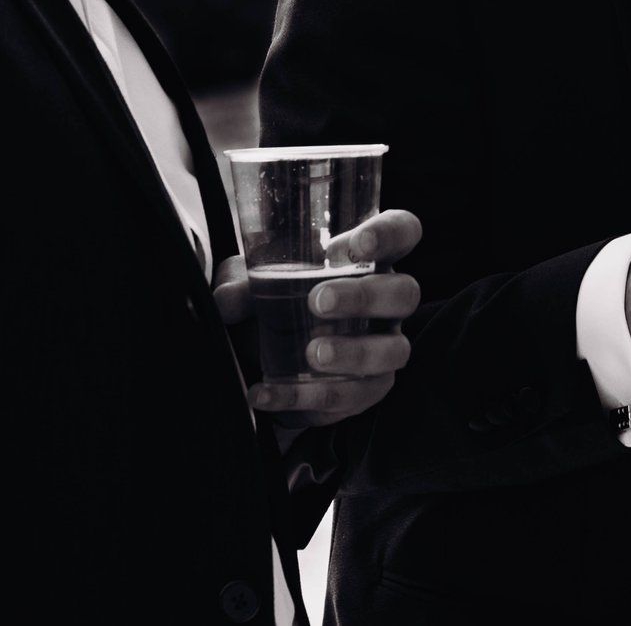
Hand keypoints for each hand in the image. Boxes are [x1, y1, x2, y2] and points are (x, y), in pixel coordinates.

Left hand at [213, 207, 422, 428]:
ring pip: (393, 350)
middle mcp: (386, 303)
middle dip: (364, 296)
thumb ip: (238, 286)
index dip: (390, 233)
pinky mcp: (368, 390)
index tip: (358, 244)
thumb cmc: (270, 307)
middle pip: (404, 292)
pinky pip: (353, 396)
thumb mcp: (248, 287)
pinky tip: (270, 392)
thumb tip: (226, 299)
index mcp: (366, 261)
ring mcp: (383, 348)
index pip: (401, 232)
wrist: (261, 366)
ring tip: (312, 354)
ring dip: (354, 352)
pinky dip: (309, 396)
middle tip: (318, 301)